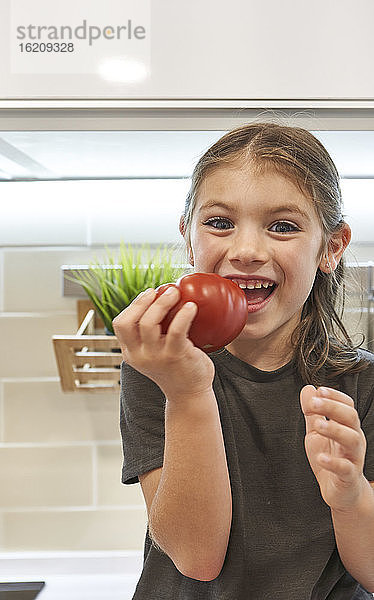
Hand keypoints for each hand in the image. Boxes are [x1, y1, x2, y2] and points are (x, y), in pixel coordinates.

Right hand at [112, 287, 214, 400]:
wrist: (189, 394)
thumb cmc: (175, 368)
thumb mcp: (154, 352)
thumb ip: (152, 334)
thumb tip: (163, 297)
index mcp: (130, 353)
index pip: (120, 324)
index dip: (133, 305)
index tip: (149, 294)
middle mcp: (139, 355)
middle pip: (128, 322)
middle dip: (143, 301)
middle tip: (161, 290)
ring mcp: (156, 357)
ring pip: (148, 323)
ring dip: (161, 303)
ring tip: (175, 293)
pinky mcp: (175, 356)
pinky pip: (175, 331)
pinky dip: (183, 315)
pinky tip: (191, 307)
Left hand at [300, 385, 367, 511]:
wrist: (341, 492)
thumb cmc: (330, 458)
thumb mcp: (316, 432)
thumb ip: (312, 413)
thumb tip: (308, 388)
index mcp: (347, 427)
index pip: (348, 406)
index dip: (335, 396)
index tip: (319, 390)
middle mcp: (354, 439)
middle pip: (351, 417)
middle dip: (333, 407)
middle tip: (313, 403)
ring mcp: (353, 458)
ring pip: (352, 439)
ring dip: (334, 430)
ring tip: (318, 425)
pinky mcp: (349, 477)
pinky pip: (345, 468)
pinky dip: (333, 462)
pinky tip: (321, 458)